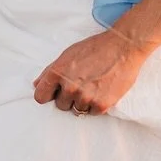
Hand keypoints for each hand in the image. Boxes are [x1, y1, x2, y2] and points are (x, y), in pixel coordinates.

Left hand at [35, 25, 153, 114]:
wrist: (123, 47)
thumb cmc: (96, 48)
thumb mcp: (68, 54)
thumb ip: (50, 70)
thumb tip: (37, 84)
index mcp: (58, 72)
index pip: (40, 96)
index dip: (48, 95)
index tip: (55, 93)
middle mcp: (69, 86)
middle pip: (60, 105)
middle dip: (69, 97)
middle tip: (82, 84)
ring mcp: (85, 96)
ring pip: (77, 110)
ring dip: (84, 101)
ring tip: (94, 86)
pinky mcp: (101, 104)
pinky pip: (92, 113)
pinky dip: (97, 105)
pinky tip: (102, 90)